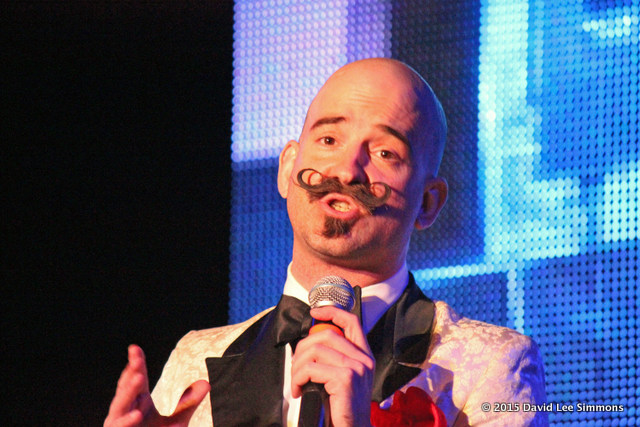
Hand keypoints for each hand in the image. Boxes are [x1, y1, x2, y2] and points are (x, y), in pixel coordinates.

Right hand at [104, 345, 209, 426]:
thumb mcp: (177, 421)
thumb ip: (188, 403)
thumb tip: (206, 383)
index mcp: (138, 401)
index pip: (137, 378)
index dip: (136, 363)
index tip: (135, 348)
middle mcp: (126, 410)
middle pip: (127, 389)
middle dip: (132, 375)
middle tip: (138, 362)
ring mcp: (119, 423)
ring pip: (120, 406)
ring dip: (129, 392)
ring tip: (139, 378)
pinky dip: (128, 422)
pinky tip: (138, 415)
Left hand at [291, 307, 374, 426]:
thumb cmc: (343, 408)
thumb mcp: (343, 379)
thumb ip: (335, 359)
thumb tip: (310, 345)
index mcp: (364, 356)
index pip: (352, 321)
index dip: (332, 311)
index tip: (314, 312)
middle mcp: (364, 359)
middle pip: (326, 335)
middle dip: (302, 348)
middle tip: (296, 368)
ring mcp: (357, 368)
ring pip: (315, 351)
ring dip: (297, 367)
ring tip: (296, 382)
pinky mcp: (346, 379)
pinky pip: (312, 368)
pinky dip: (298, 378)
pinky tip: (299, 391)